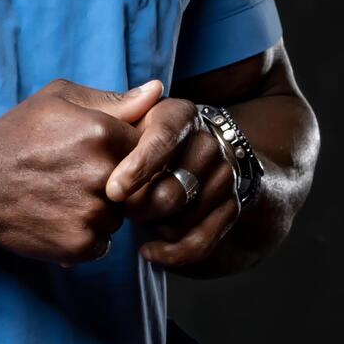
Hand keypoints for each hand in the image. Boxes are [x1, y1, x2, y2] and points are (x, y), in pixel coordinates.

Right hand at [0, 77, 166, 266]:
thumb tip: (158, 92)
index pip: (147, 148)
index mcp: (104, 133)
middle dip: (115, 183)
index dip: (124, 153)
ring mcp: (94, 214)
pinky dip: (85, 235)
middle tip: (75, 176)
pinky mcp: (81, 245)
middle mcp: (104, 175)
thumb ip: (113, 99)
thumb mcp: (58, 100)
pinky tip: (57, 216)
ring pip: (120, 216)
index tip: (96, 154)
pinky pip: (103, 243)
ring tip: (62, 196)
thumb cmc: (16, 136)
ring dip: (101, 210)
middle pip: (137, 185)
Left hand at [102, 97, 240, 268]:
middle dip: (139, 206)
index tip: (114, 190)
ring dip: (154, 225)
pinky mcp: (230, 206)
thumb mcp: (121, 115)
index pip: (163, 140)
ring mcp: (224, 176)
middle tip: (118, 206)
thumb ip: (122, 105)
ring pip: (185, 217)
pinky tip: (148, 251)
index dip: (138, 167)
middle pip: (174, 188)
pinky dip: (173, 252)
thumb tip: (150, 90)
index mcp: (180, 115)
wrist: (178, 155)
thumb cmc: (132, 135)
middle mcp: (209, 142)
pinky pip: (203, 240)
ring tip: (135, 216)